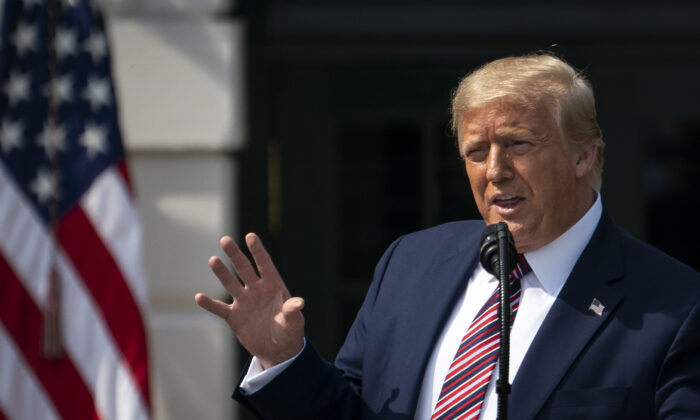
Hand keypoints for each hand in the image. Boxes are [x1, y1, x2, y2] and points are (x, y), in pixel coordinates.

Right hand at [195, 233, 304, 368]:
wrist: (278, 350)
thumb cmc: (290, 332)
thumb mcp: (294, 322)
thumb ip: (293, 311)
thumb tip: (300, 302)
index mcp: (273, 286)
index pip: (264, 264)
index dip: (257, 250)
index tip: (250, 236)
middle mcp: (256, 290)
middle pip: (244, 268)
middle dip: (235, 254)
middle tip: (225, 240)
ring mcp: (244, 302)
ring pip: (230, 283)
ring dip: (221, 272)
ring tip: (213, 260)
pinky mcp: (234, 317)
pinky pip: (219, 308)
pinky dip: (209, 304)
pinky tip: (199, 297)